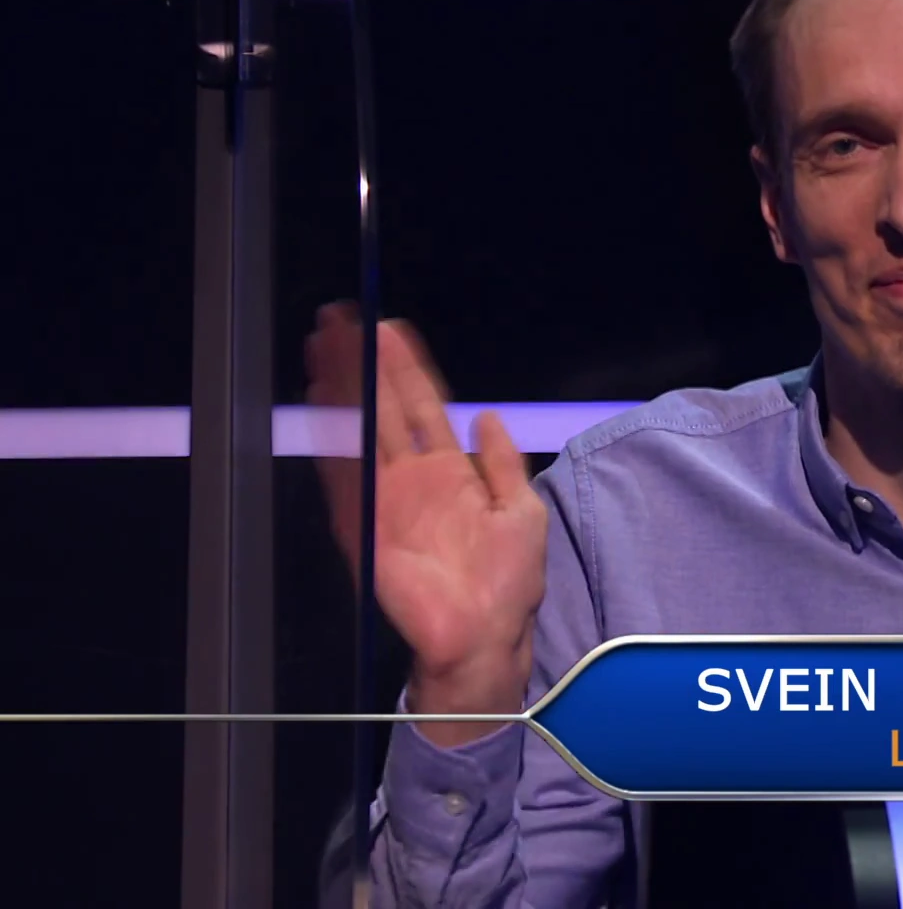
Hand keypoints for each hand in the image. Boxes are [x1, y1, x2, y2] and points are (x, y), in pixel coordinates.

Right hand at [306, 303, 547, 745]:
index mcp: (451, 474)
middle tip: (341, 321)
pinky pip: (347, 476)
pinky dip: (334, 441)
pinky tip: (322, 405)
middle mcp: (413, 481)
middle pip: (382, 409)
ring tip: (324, 346)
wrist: (485, 638)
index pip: (423, 407)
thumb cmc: (509, 584)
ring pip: (360, 432)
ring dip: (342, 390)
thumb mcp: (522, 510)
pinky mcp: (368, 526)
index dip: (406, 369)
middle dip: (363, 366)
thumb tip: (489, 418)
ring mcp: (387, 501)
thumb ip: (504, 463)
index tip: (390, 330)